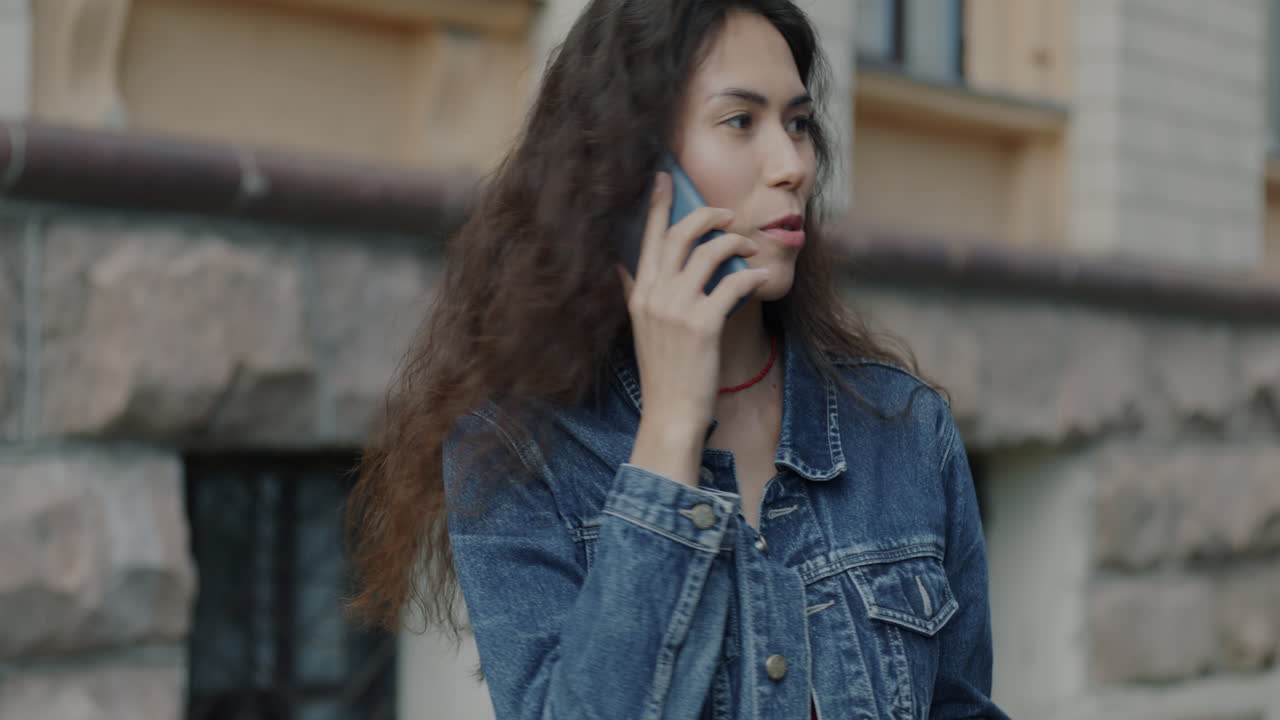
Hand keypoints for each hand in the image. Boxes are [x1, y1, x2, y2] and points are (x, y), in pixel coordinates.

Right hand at [618, 172, 770, 484]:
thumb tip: (623, 265)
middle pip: (681, 235)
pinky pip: (733, 283)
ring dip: (736, 243)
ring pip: (710, 252)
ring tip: (750, 248)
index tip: (664, 176)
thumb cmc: (663, 373)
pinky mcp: (702, 325)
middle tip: (728, 215)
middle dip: (708, 216)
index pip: (648, 237)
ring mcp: (676, 310)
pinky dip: (751, 276)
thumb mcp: (640, 328)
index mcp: (638, 293)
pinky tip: (760, 279)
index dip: (658, 204)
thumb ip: (634, 293)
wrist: (670, 415)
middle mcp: (653, 296)